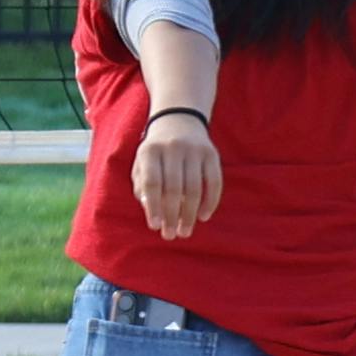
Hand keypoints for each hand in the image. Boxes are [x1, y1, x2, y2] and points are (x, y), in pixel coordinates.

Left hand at [129, 112, 220, 240]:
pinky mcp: (212, 154)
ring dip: (190, 214)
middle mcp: (173, 148)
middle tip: (171, 235)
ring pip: (194, 188)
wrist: (178, 120)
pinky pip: (214, 182)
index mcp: (150, 151)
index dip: (153, 206)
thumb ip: (142, 186)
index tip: (155, 226)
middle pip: (174, 188)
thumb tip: (152, 212)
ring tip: (185, 231)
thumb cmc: (155, 152)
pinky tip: (203, 217)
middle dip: (172, 215)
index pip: (152, 182)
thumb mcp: (141, 163)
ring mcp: (195, 150)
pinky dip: (210, 202)